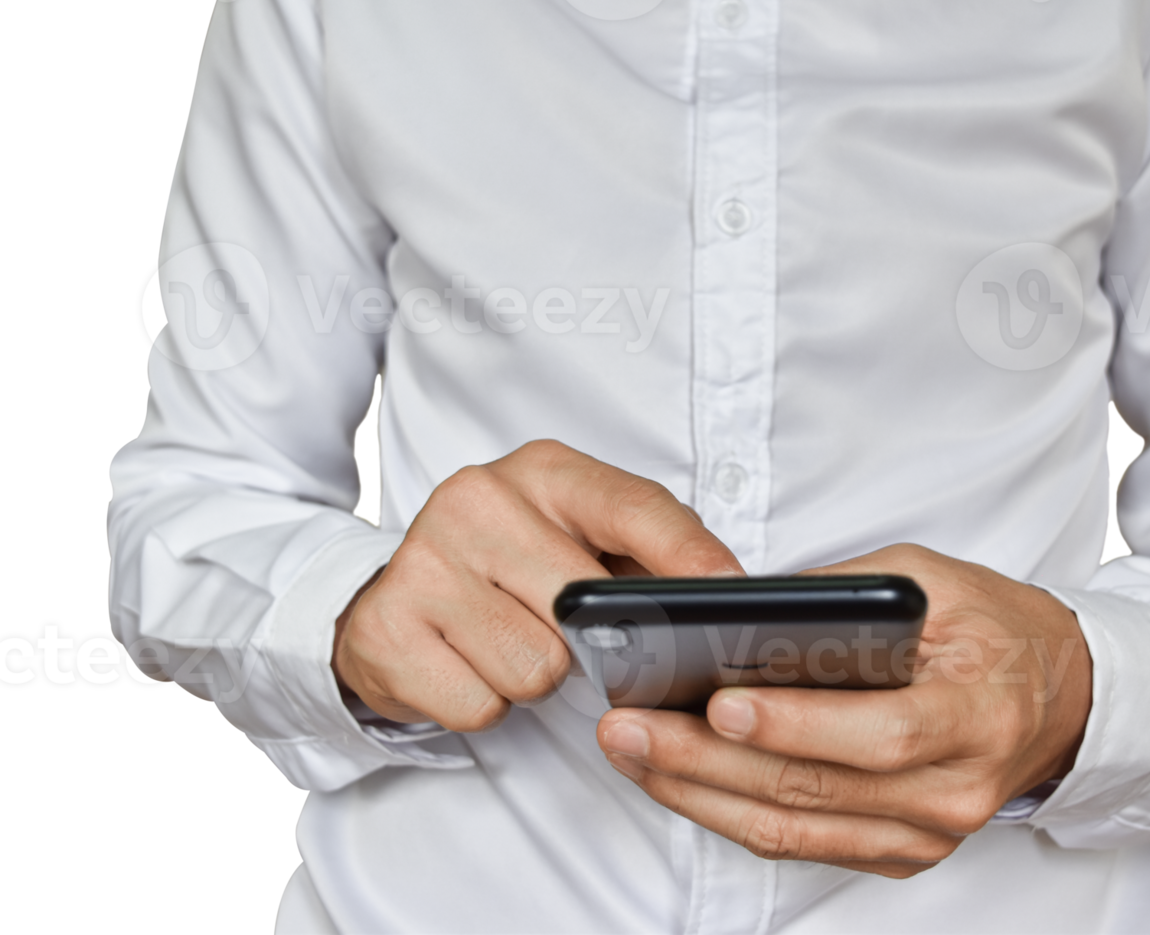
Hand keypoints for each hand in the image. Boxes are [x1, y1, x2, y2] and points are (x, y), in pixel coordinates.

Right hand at [333, 440, 743, 730]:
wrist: (389, 602)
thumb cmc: (511, 573)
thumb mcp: (577, 540)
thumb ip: (647, 560)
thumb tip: (729, 601)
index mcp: (544, 471)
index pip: (634, 508)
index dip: (689, 554)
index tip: (735, 593)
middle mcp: (479, 499)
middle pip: (586, 608)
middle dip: (587, 641)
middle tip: (560, 630)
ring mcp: (426, 559)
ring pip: (537, 667)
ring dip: (533, 678)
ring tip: (505, 644)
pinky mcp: (386, 626)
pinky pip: (481, 705)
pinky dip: (485, 704)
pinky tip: (466, 665)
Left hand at [595, 544, 1090, 877]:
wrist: (1059, 695)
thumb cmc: (994, 628)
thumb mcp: (933, 580)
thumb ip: (845, 595)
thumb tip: (743, 611)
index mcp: (977, 714)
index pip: (880, 733)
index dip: (796, 725)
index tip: (719, 703)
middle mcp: (955, 790)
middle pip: (815, 791)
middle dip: (708, 760)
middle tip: (631, 726)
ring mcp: (927, 834)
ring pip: (794, 831)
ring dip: (700, 794)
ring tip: (632, 750)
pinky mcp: (900, 852)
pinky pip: (803, 848)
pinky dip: (732, 814)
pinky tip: (679, 779)